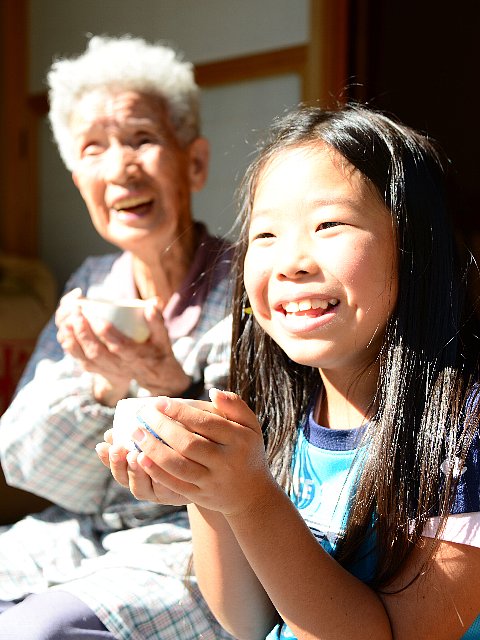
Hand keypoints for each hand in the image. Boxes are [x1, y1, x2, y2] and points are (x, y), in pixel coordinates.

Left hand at [56, 292, 190, 404]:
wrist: (154, 375)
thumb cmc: (157, 350)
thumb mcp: (163, 338)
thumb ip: (157, 321)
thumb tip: (152, 304)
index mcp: (135, 356)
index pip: (118, 346)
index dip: (106, 333)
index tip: (97, 317)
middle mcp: (119, 365)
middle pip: (96, 352)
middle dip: (83, 332)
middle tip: (77, 313)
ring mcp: (107, 369)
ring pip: (85, 357)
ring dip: (73, 339)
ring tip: (67, 320)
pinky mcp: (98, 369)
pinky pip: (79, 359)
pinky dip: (70, 346)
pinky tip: (65, 330)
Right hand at [95, 427, 190, 504]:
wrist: (208, 466)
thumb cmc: (179, 445)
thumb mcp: (158, 437)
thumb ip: (137, 435)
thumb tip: (109, 433)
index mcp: (134, 470)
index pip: (114, 465)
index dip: (105, 458)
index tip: (102, 445)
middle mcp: (144, 485)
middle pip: (124, 479)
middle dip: (118, 464)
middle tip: (118, 448)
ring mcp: (158, 493)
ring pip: (140, 488)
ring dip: (135, 472)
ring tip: (135, 455)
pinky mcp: (177, 495)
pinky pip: (165, 489)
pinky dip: (159, 479)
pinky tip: (158, 466)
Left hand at [130, 390, 275, 515]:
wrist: (252, 494)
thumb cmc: (246, 451)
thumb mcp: (250, 426)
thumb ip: (235, 406)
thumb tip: (212, 392)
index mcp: (238, 440)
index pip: (205, 423)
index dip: (180, 412)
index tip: (159, 402)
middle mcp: (225, 462)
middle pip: (188, 443)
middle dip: (161, 428)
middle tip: (142, 415)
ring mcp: (212, 481)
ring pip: (178, 465)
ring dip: (154, 449)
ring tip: (136, 434)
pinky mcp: (200, 496)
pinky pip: (174, 484)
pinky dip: (156, 471)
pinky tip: (141, 458)